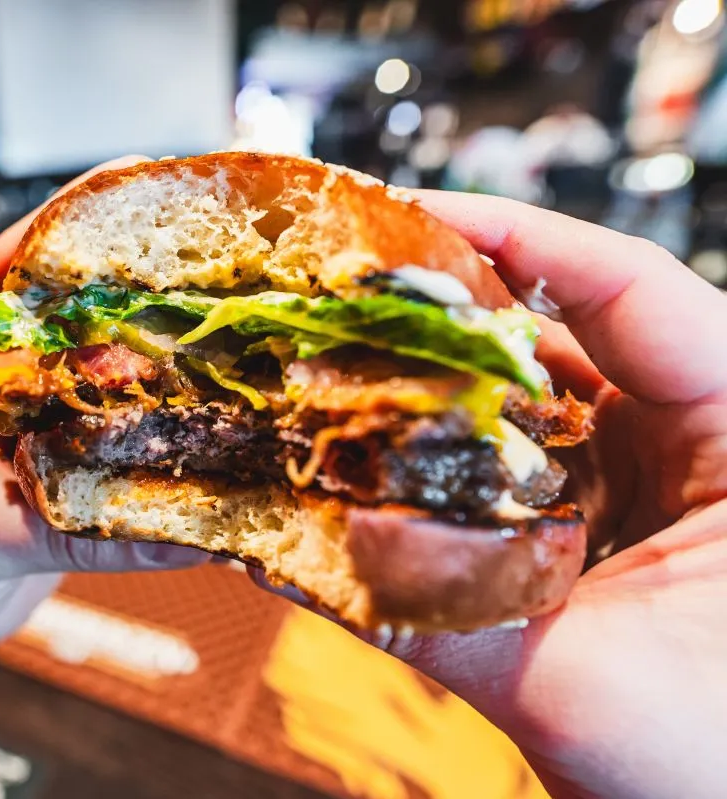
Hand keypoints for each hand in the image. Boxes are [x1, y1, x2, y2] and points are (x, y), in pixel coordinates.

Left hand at [0, 157, 208, 769]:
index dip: (64, 222)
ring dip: (152, 340)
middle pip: (66, 304)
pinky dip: (158, 416)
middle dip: (129, 274)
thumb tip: (174, 536)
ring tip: (224, 310)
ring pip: (98, 358)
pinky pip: (116, 424)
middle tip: (205, 244)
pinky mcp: (65, 460)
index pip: (6, 268)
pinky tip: (211, 404)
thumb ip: (57, 528)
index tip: (130, 181)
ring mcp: (34, 416)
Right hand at [259, 193, 726, 798]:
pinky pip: (513, 452)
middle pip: (561, 330)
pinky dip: (444, 445)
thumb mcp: (578, 692)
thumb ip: (440, 623)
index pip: (637, 291)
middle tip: (341, 288)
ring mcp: (644, 473)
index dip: (524, 238)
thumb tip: (309, 563)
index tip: (414, 216)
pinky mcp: (600, 510)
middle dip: (448, 306)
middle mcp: (696, 437)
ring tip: (338, 360)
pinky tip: (374, 445)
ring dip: (436, 380)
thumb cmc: (713, 765)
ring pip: (526, 391)